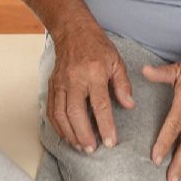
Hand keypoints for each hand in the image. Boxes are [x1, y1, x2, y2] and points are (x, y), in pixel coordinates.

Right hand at [46, 23, 134, 152]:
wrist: (72, 31)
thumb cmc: (96, 46)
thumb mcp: (117, 61)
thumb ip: (122, 84)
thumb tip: (129, 105)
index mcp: (94, 73)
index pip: (100, 104)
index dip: (106, 125)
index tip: (111, 142)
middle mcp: (75, 79)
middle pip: (76, 112)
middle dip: (83, 134)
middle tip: (92, 149)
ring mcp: (60, 83)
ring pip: (60, 114)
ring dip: (69, 133)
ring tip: (80, 146)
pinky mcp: (52, 85)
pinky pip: (52, 109)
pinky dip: (57, 126)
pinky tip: (66, 135)